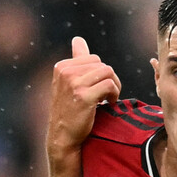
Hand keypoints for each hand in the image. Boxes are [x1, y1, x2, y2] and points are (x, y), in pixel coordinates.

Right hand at [46, 37, 121, 156]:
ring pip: (108, 72)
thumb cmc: (69, 110)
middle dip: (110, 79)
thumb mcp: (68, 83)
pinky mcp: (83, 96)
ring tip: (109, 99)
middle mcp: (65, 72)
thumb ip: (75, 60)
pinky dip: (114, 94)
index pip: (93, 58)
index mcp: (62, 67)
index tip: (98, 88)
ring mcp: (73, 84)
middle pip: (102, 64)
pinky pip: (109, 85)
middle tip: (108, 95)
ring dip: (114, 86)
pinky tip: (108, 104)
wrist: (62, 137)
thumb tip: (78, 39)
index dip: (101, 73)